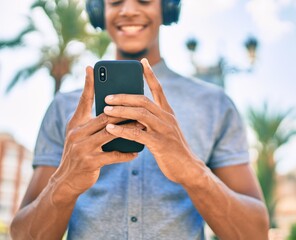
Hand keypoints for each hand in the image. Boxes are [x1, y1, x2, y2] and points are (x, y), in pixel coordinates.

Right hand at [51, 67, 136, 200]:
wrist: (66, 181)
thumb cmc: (78, 154)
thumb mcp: (79, 134)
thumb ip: (91, 120)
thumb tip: (110, 107)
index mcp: (76, 123)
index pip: (84, 100)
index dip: (88, 84)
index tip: (92, 67)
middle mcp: (77, 133)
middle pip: (105, 116)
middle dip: (124, 111)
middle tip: (141, 104)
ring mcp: (82, 148)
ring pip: (111, 133)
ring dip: (129, 130)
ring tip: (143, 127)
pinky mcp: (90, 162)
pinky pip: (112, 155)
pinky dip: (126, 153)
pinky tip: (136, 153)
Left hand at [104, 59, 204, 184]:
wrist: (188, 168)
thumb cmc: (173, 150)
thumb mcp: (165, 131)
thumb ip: (153, 121)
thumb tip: (134, 115)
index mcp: (168, 113)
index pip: (159, 89)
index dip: (150, 75)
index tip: (142, 62)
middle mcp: (167, 118)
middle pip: (144, 100)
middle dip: (124, 96)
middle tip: (107, 96)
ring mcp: (164, 130)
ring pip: (140, 114)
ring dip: (121, 110)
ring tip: (105, 109)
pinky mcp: (160, 144)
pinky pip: (138, 134)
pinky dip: (123, 130)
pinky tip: (111, 129)